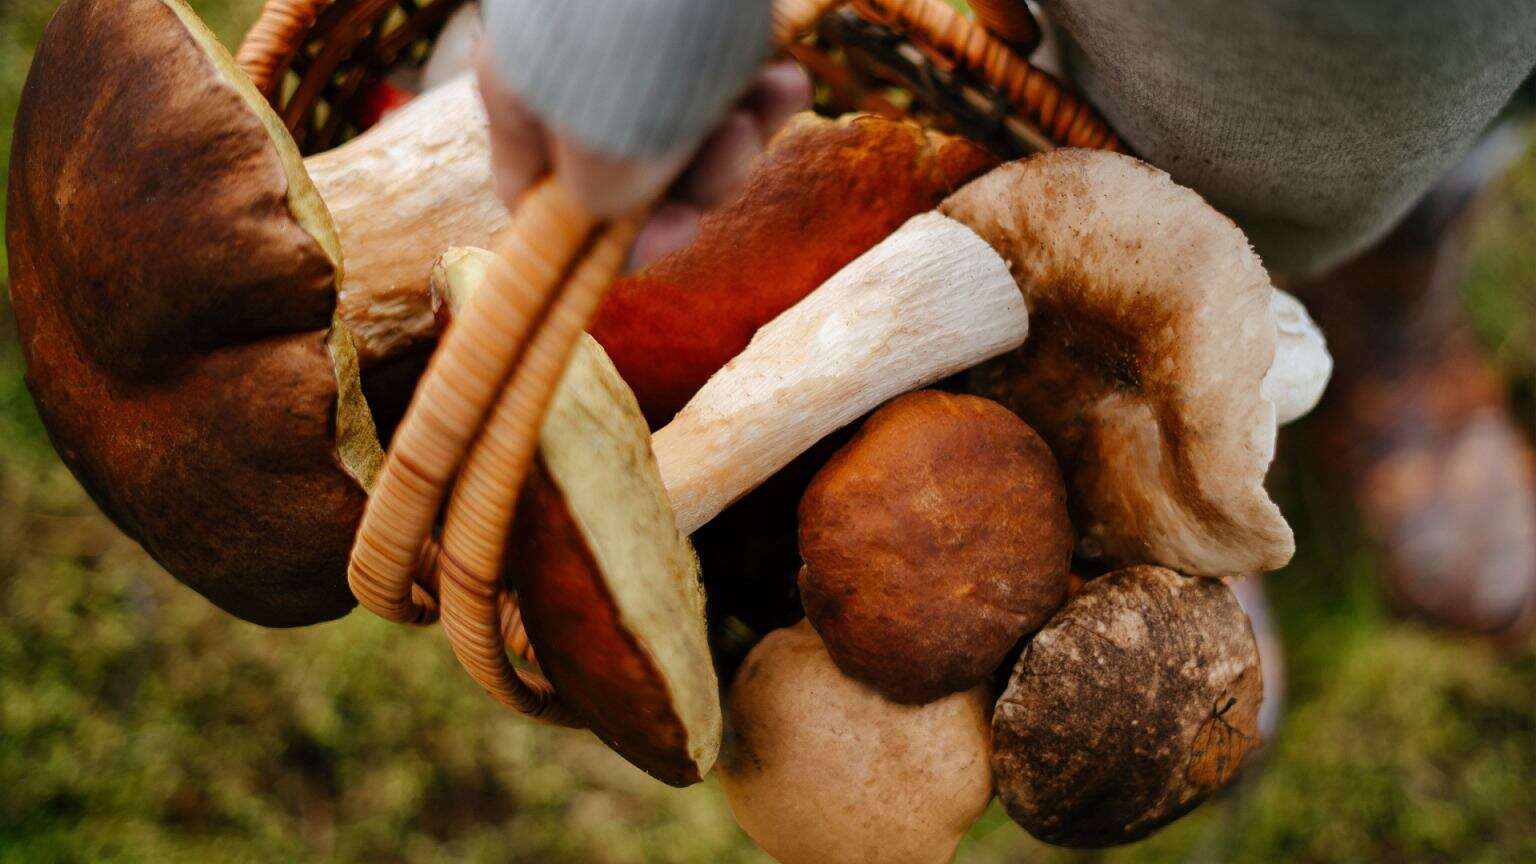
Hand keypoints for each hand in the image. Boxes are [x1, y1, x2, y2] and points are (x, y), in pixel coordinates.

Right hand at [475, 47, 810, 269]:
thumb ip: (601, 201)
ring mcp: (625, 47)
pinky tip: (784, 77)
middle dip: (698, 178)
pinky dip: (756, 91)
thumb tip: (617, 215)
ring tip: (772, 96)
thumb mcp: (606, 143)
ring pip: (686, 131)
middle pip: (632, 173)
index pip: (538, 199)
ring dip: (738, 135)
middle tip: (733, 147)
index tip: (666, 238)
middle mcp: (564, 75)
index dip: (603, 240)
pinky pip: (720, 82)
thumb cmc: (635, 26)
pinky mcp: (682, 22)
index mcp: (519, 98)